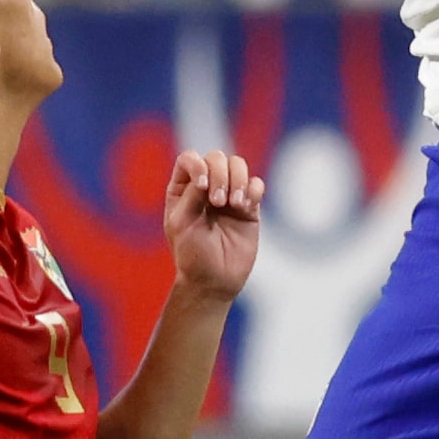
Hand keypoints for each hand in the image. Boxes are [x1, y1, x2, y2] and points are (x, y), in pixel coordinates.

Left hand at [164, 149, 264, 300]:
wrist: (214, 281)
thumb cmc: (192, 254)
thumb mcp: (182, 223)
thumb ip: (192, 194)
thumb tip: (210, 173)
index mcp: (183, 189)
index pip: (190, 158)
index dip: (199, 165)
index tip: (203, 187)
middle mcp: (206, 186)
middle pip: (217, 157)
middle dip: (220, 175)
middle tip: (219, 202)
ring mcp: (228, 195)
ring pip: (239, 165)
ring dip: (238, 180)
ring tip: (235, 205)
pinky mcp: (249, 207)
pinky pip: (256, 185)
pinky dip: (253, 191)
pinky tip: (246, 208)